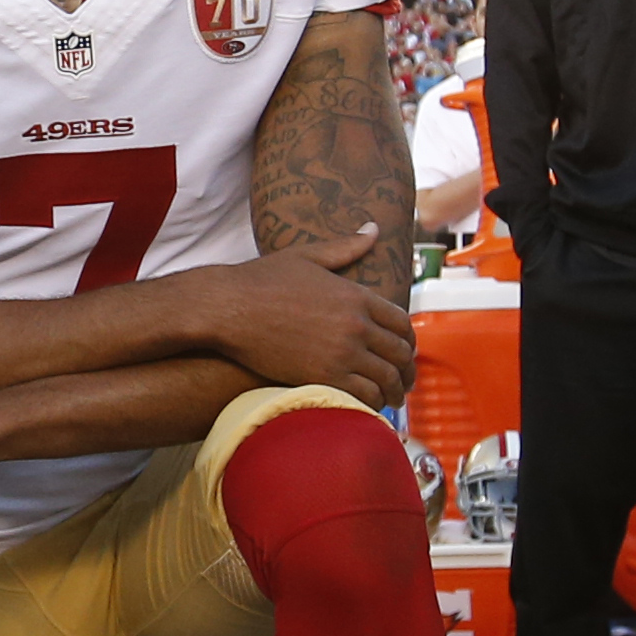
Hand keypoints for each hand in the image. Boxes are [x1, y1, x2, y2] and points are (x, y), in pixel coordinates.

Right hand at [191, 233, 419, 406]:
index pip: (401, 322)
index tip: (406, 350)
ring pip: (386, 379)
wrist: (227, 308)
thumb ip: (345, 246)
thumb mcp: (307, 256)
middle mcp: (356, 325)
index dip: (409, 340)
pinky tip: (369, 406)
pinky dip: (373, 404)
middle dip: (407, 370)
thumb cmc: (260, 280)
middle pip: (399, 353)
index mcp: (356, 296)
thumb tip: (373, 228)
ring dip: (394, 392)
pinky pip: (363, 396)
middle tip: (405, 382)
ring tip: (393, 399)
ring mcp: (341, 353)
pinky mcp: (323, 376)